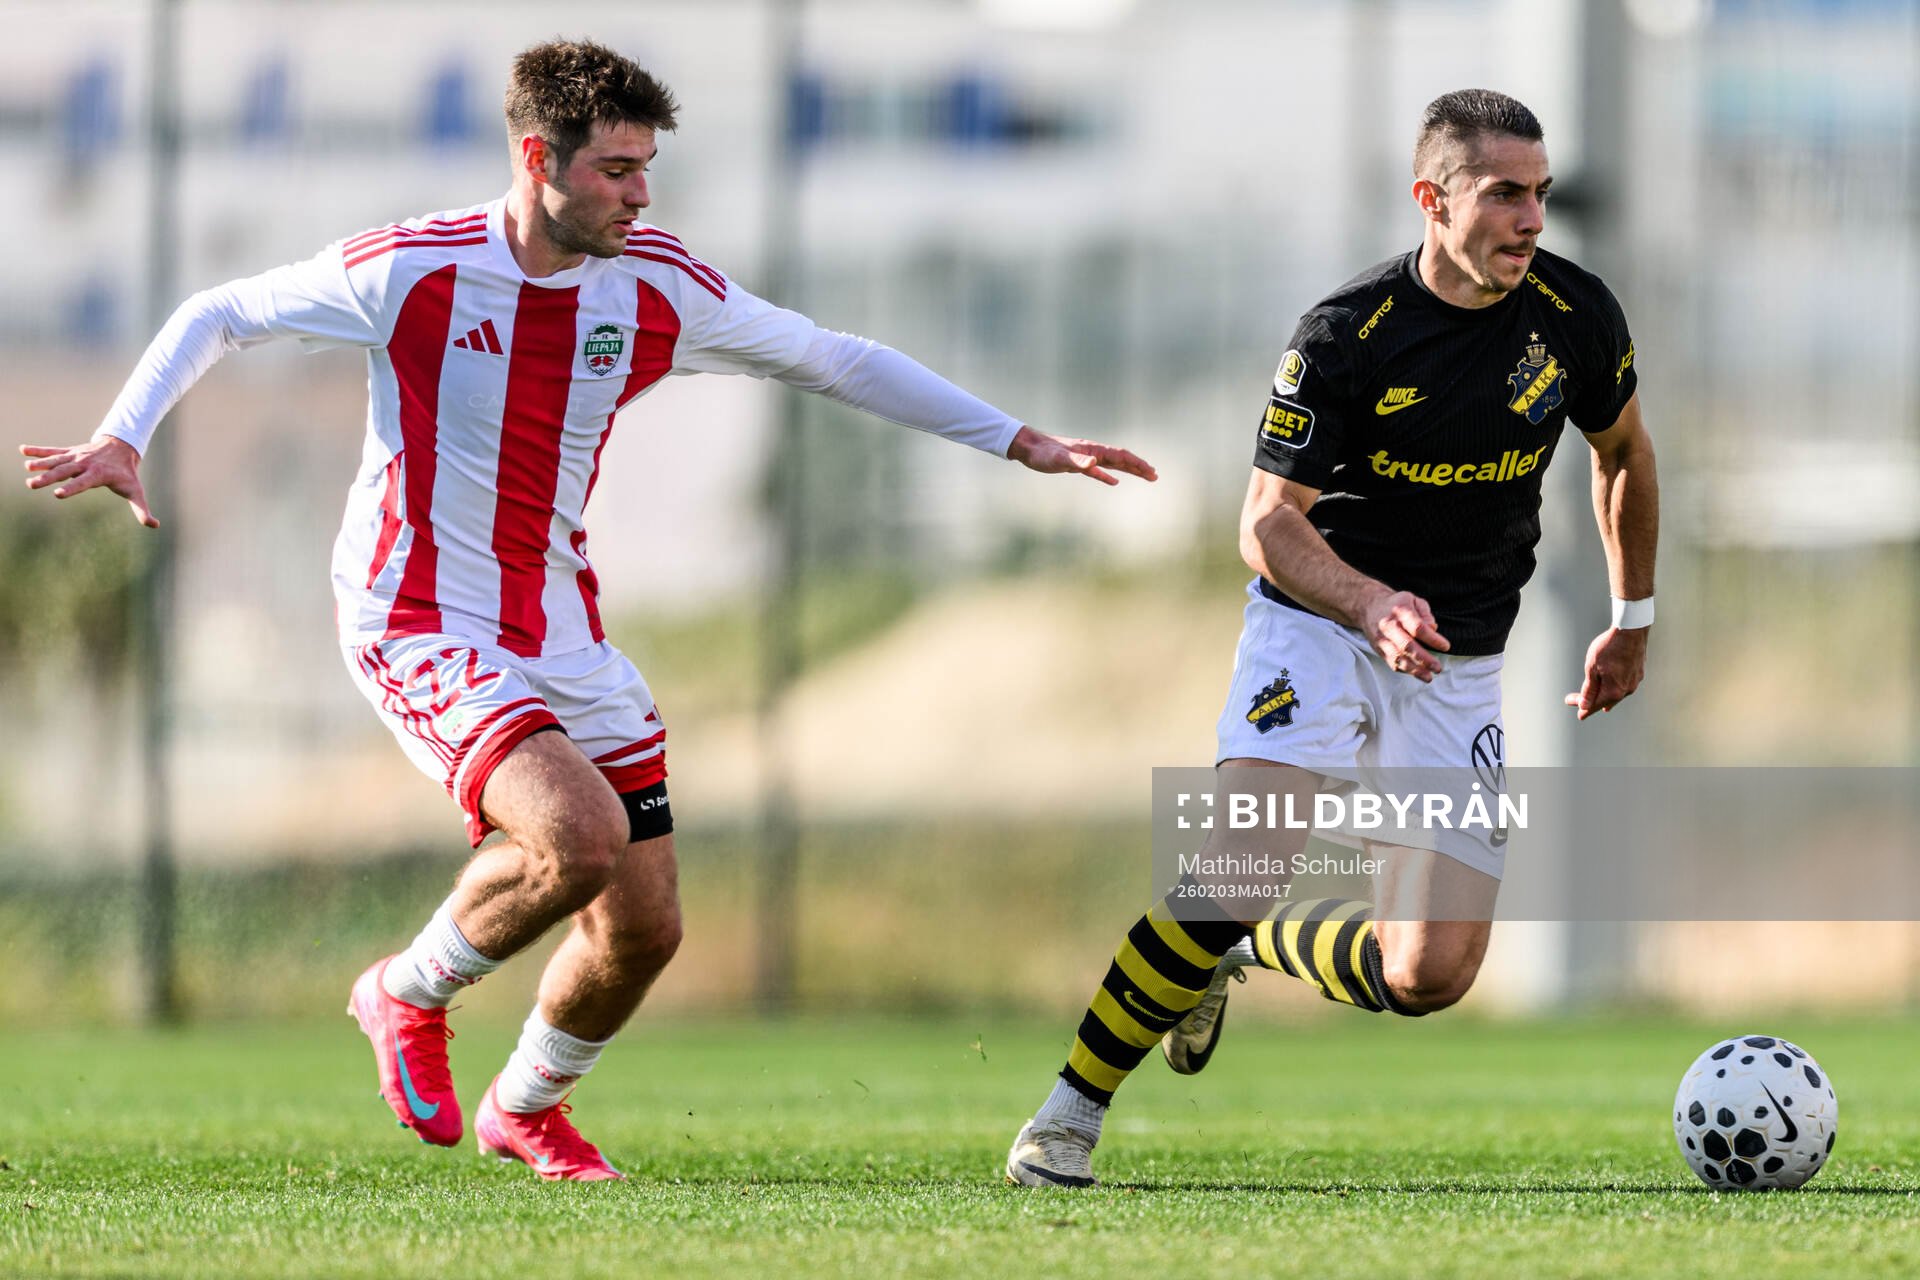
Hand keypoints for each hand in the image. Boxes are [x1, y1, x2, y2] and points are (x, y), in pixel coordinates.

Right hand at [19, 436, 158, 526]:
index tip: (58, 494)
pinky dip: (38, 450)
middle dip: (49, 477)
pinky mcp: (70, 452)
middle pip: (65, 472)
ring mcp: (76, 457)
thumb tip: (155, 525)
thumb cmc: (127, 474)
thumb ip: (142, 509)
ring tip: (27, 468)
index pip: (83, 482)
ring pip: (57, 460)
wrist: (122, 447)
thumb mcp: (135, 491)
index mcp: (98, 474)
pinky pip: (52, 450)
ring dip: (41, 463)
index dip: (72, 488)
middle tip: (33, 484)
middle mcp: (85, 464)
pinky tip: (22, 449)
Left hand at [1006, 426, 1155, 485]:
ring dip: (1128, 470)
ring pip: (1112, 464)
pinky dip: (1108, 476)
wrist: (1029, 448)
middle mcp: (1093, 452)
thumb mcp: (1059, 459)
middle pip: (1121, 459)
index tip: (1150, 471)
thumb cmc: (1043, 453)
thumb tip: (1095, 463)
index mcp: (1093, 449)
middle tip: (1155, 476)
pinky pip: (1098, 471)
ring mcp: (1086, 458)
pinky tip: (1114, 482)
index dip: (1136, 463)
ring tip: (1143, 476)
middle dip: (1138, 467)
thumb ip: (1077, 461)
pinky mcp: (1077, 465)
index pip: (1120, 455)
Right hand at [1358, 586, 1449, 681]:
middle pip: (1407, 646)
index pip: (1418, 628)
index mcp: (1400, 611)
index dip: (1433, 639)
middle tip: (1438, 668)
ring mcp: (1382, 639)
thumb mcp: (1413, 600)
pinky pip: (1391, 663)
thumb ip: (1425, 613)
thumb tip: (1433, 628)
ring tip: (1429, 677)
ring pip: (1398, 658)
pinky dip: (1405, 670)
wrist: (1368, 607)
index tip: (1446, 646)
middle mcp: (1389, 626)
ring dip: (1414, 670)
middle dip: (1424, 659)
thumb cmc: (1396, 604)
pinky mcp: (1379, 649)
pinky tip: (1417, 673)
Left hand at [1564, 626, 1646, 719]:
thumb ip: (1589, 689)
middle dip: (1591, 702)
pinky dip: (1615, 688)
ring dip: (1605, 696)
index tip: (1576, 713)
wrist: (1631, 630)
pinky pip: (1625, 686)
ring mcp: (1635, 682)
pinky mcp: (1639, 673)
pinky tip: (1614, 689)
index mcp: (1614, 691)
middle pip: (1606, 701)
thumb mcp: (1592, 668)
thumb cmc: (1609, 647)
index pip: (1594, 705)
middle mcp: (1627, 690)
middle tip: (1577, 702)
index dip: (1582, 708)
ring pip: (1617, 694)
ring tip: (1597, 702)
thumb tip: (1584, 705)